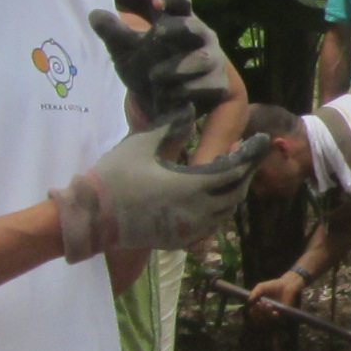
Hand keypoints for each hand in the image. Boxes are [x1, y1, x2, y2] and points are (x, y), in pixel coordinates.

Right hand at [52, 116, 267, 261]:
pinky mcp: (177, 241)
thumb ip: (171, 127)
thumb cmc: (114, 177)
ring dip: (232, 193)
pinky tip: (212, 198)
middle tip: (245, 156)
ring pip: (224, 213)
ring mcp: (188, 231)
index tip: (260, 142)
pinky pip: (209, 227)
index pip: (234, 171)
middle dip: (244, 174)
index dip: (250, 155)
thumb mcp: (141, 144)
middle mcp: (196, 213)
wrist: (90, 217)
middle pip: (235, 194)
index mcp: (190, 187)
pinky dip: (217, 212)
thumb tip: (191, 108)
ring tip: (230, 173)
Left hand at [91, 0, 230, 122]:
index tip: (154, 1)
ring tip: (155, 75)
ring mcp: (213, 61)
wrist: (162, 104)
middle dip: (179, 28)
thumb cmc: (148, 66)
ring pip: (202, 59)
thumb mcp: (126, 51)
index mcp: (180, 21)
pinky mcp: (218, 85)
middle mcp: (201, 37)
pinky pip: (207, 86)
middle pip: (195, 27)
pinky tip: (170, 95)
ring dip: (178, 67)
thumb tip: (94, 15)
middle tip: (157, 33)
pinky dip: (187, 90)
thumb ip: (113, 33)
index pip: (180, 3)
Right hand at [247, 271, 305, 319]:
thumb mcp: (261, 287)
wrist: (286, 285)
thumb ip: (254, 292)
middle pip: (258, 317)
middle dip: (258, 311)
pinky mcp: (280, 313)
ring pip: (266, 318)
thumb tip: (249, 300)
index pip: (253, 312)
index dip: (253, 311)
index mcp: (259, 305)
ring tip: (268, 304)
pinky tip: (273, 309)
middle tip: (260, 304)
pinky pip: (275, 318)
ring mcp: (273, 312)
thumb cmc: (273, 286)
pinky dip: (272, 315)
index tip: (255, 304)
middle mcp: (265, 310)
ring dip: (265, 312)